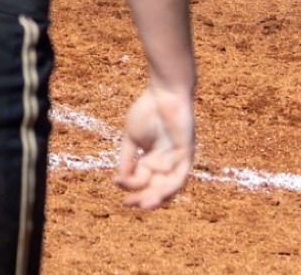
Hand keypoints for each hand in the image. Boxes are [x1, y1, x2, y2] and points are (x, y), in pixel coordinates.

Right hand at [114, 82, 194, 209]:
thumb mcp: (132, 139)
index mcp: (151, 157)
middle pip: (155, 186)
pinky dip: (170, 186)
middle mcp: (165, 162)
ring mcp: (176, 160)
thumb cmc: (147, 112)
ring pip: (168, 186)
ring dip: (157, 197)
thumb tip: (119, 180)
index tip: (114, 182)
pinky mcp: (186, 155)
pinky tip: (159, 193)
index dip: (129, 183)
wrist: (163, 94)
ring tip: (144, 206)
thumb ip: (127, 159)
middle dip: (142, 197)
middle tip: (128, 205)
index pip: (141, 177)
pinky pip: (180, 176)